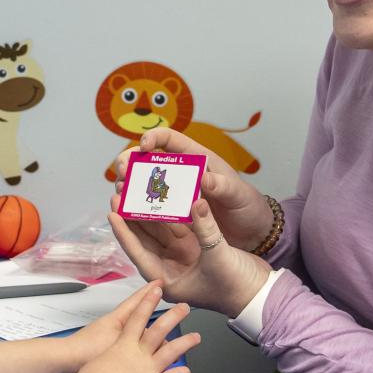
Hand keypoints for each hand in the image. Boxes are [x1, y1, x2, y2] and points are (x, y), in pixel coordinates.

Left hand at [63, 281, 161, 370]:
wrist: (65, 362)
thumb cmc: (89, 350)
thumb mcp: (119, 342)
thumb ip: (140, 341)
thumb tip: (161, 341)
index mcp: (118, 319)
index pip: (137, 300)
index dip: (150, 291)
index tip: (160, 281)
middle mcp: (115, 325)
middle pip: (138, 313)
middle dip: (150, 306)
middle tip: (164, 300)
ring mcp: (110, 338)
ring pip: (135, 330)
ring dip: (146, 329)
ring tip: (159, 330)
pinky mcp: (107, 351)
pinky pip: (129, 343)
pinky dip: (137, 344)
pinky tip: (142, 350)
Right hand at [75, 283, 200, 372]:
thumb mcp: (94, 357)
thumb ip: (106, 354)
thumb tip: (110, 354)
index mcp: (123, 343)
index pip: (138, 315)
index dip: (148, 300)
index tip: (157, 288)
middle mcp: (139, 354)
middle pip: (160, 329)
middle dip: (174, 316)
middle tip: (185, 307)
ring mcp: (148, 370)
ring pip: (171, 351)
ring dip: (185, 342)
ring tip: (196, 337)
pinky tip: (186, 371)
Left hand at [109, 200, 272, 318]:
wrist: (261, 294)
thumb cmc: (236, 288)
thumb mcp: (218, 257)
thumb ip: (205, 228)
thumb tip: (196, 200)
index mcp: (167, 280)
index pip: (138, 252)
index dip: (124, 232)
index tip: (112, 211)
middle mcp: (171, 268)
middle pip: (146, 239)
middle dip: (133, 216)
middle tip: (120, 192)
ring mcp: (184, 257)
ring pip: (162, 230)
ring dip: (151, 211)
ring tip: (138, 189)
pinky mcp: (197, 248)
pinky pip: (181, 226)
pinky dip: (174, 212)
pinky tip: (166, 195)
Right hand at [110, 128, 273, 251]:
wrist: (253, 234)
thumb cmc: (248, 208)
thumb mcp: (240, 196)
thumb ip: (224, 187)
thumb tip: (205, 179)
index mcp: (198, 159)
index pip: (170, 139)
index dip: (153, 137)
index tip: (143, 146)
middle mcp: (182, 174)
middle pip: (148, 160)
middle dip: (131, 161)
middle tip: (121, 171)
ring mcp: (175, 194)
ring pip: (144, 183)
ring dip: (129, 184)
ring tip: (120, 191)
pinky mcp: (173, 214)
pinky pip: (150, 206)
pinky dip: (137, 206)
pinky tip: (127, 211)